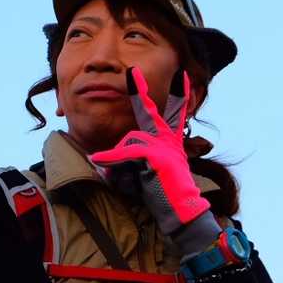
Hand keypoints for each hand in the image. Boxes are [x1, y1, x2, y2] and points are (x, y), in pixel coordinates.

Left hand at [87, 68, 217, 254]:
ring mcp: (165, 146)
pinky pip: (127, 153)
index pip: (172, 114)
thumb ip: (126, 160)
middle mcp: (168, 140)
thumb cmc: (162, 194)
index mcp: (169, 141)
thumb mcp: (141, 174)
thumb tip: (99, 157)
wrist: (181, 209)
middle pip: (151, 113)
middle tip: (132, 72)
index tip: (183, 76)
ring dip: (119, 162)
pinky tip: (98, 160)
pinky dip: (111, 158)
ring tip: (125, 180)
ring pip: (130, 144)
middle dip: (141, 91)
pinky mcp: (157, 155)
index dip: (178, 95)